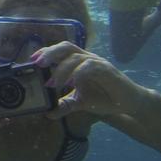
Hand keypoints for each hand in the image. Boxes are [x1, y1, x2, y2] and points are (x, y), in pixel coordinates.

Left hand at [29, 42, 145, 119]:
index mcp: (79, 62)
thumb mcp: (81, 103)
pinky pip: (90, 67)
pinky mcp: (107, 70)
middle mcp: (87, 58)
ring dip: (61, 69)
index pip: (60, 50)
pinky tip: (71, 84)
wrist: (129, 103)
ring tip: (52, 84)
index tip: (31, 60)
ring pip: (76, 57)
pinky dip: (78, 73)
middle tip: (38, 64)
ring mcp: (97, 62)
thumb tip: (48, 113)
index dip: (46, 52)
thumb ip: (65, 105)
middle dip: (50, 53)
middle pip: (66, 47)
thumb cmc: (105, 98)